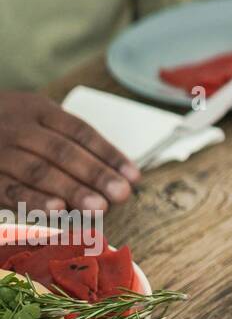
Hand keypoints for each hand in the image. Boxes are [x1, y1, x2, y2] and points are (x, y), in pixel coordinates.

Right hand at [0, 93, 139, 212]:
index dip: (108, 154)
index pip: (80, 132)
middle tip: (121, 195)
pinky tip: (58, 210)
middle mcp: (15, 126)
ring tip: (99, 208)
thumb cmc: (4, 125)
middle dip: (95, 174)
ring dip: (71, 190)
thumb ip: (65, 138)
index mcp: (35, 108)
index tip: (133, 177)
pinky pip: (10, 189)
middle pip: (62, 151)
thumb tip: (114, 171)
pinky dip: (34, 200)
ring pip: (38, 171)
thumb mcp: (31, 117)